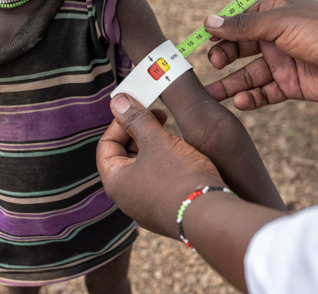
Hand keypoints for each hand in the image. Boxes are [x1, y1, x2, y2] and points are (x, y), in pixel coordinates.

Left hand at [97, 94, 224, 238]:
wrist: (211, 216)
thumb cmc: (180, 177)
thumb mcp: (157, 140)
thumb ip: (136, 119)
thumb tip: (117, 100)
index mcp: (116, 182)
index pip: (106, 145)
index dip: (120, 123)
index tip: (139, 108)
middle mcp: (127, 199)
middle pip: (125, 156)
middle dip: (140, 133)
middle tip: (160, 116)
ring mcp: (147, 208)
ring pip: (145, 168)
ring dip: (156, 147)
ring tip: (174, 134)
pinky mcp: (167, 212)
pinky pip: (160, 182)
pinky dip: (167, 164)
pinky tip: (185, 154)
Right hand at [204, 0, 317, 109]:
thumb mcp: (280, 23)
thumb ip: (244, 26)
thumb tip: (209, 21)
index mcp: (272, 14)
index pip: (237, 22)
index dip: (219, 31)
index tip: (202, 40)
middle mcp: (275, 38)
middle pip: (239, 49)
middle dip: (222, 57)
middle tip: (212, 65)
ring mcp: (283, 63)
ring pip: (248, 75)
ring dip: (230, 84)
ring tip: (211, 95)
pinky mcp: (291, 86)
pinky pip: (265, 93)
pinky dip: (251, 99)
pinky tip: (239, 102)